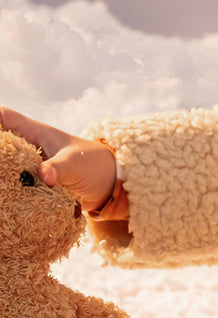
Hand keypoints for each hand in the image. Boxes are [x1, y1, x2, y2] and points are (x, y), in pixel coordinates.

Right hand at [0, 107, 116, 211]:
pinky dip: (8, 189)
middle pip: (1, 143)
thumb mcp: (76, 164)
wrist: (107, 184)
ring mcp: (28, 166)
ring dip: (2, 173)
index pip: (5, 118)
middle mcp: (27, 148)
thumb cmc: (93, 164)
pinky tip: (5, 200)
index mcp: (36, 134)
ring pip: (5, 166)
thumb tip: (44, 176)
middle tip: (0, 167)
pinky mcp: (31, 184)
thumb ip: (59, 168)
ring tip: (2, 184)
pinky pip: (13, 185)